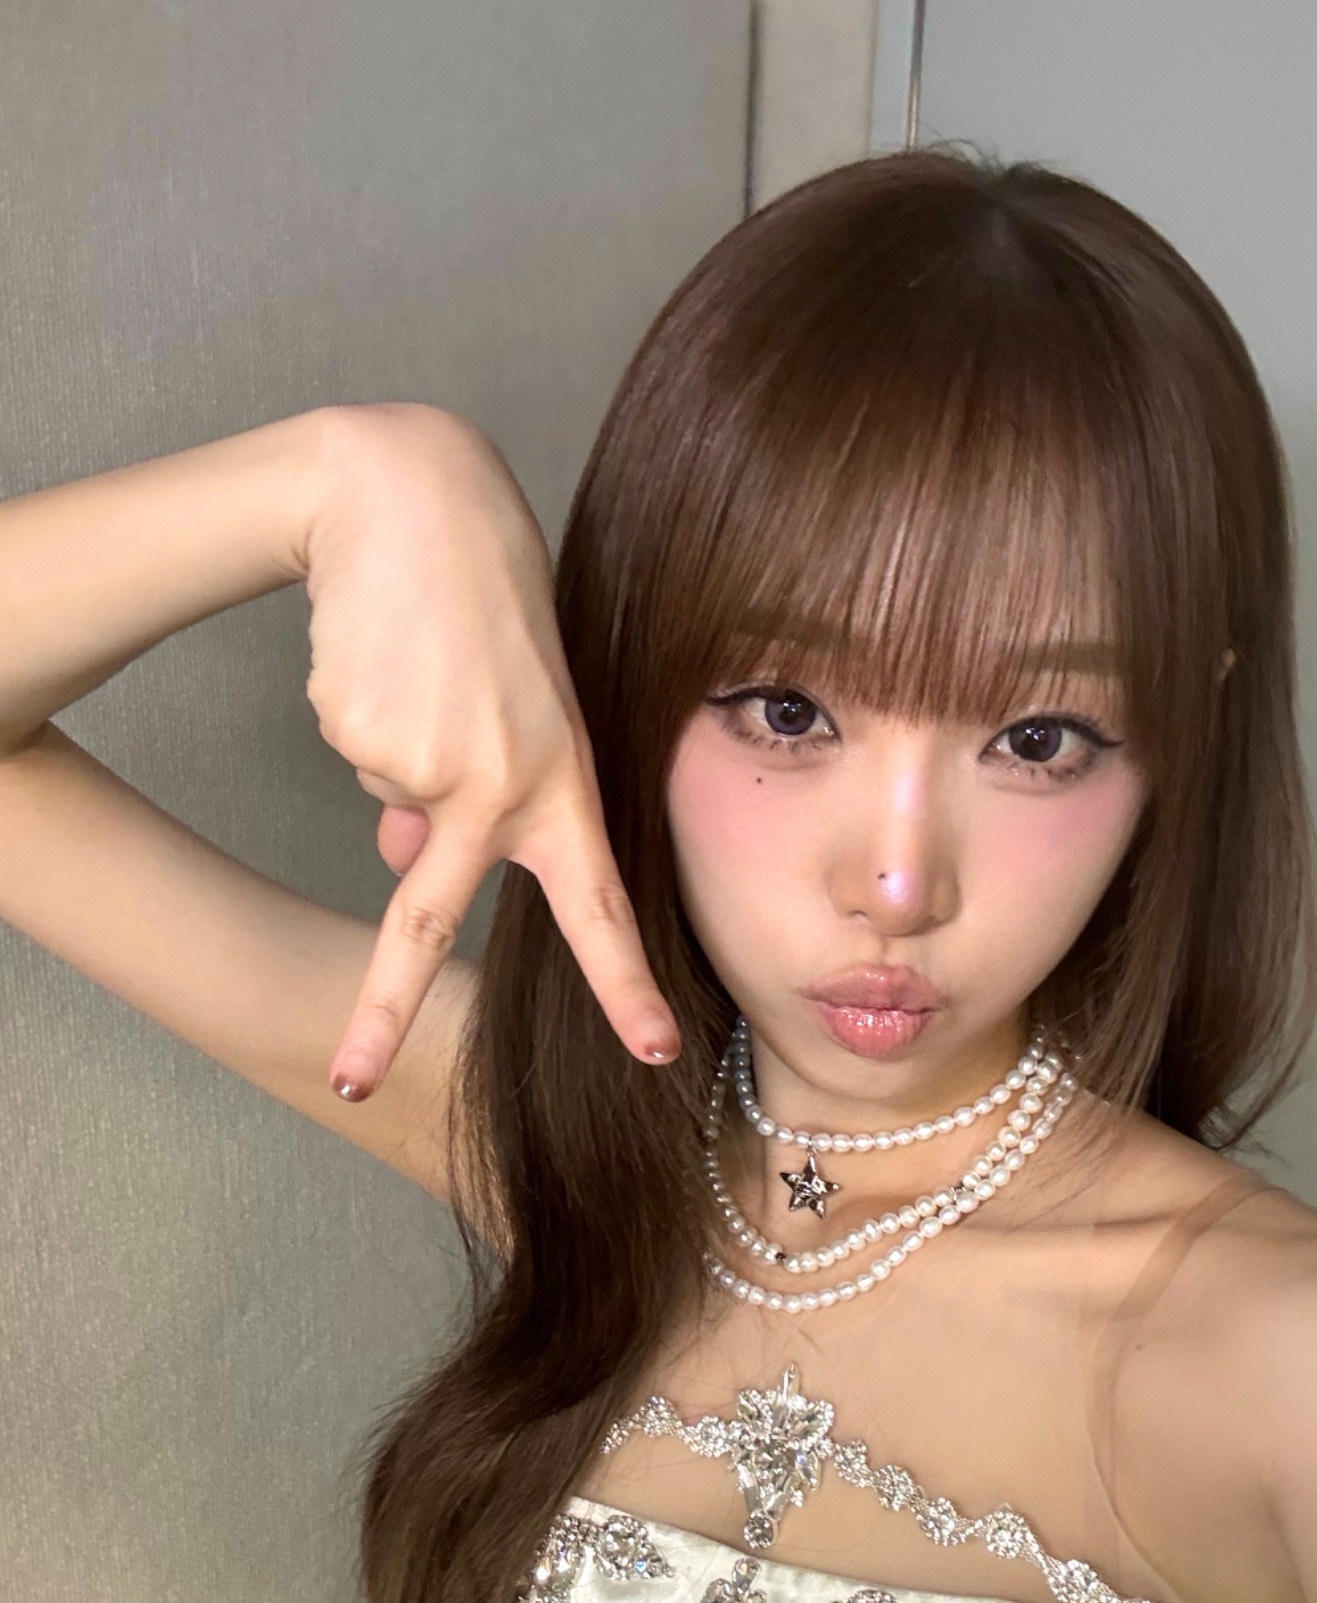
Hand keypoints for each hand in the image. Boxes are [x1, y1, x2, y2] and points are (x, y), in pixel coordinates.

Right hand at [300, 403, 679, 1099]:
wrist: (413, 499)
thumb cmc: (483, 604)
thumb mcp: (513, 712)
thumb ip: (471, 797)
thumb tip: (393, 856)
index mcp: (557, 784)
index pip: (599, 902)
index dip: (624, 981)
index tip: (652, 1050)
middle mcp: (495, 787)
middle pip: (428, 912)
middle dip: (382, 1005)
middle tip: (352, 1077)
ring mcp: (424, 762)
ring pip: (386, 796)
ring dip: (395, 744)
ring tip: (426, 660)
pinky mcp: (360, 732)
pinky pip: (353, 751)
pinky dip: (361, 712)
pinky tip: (387, 651)